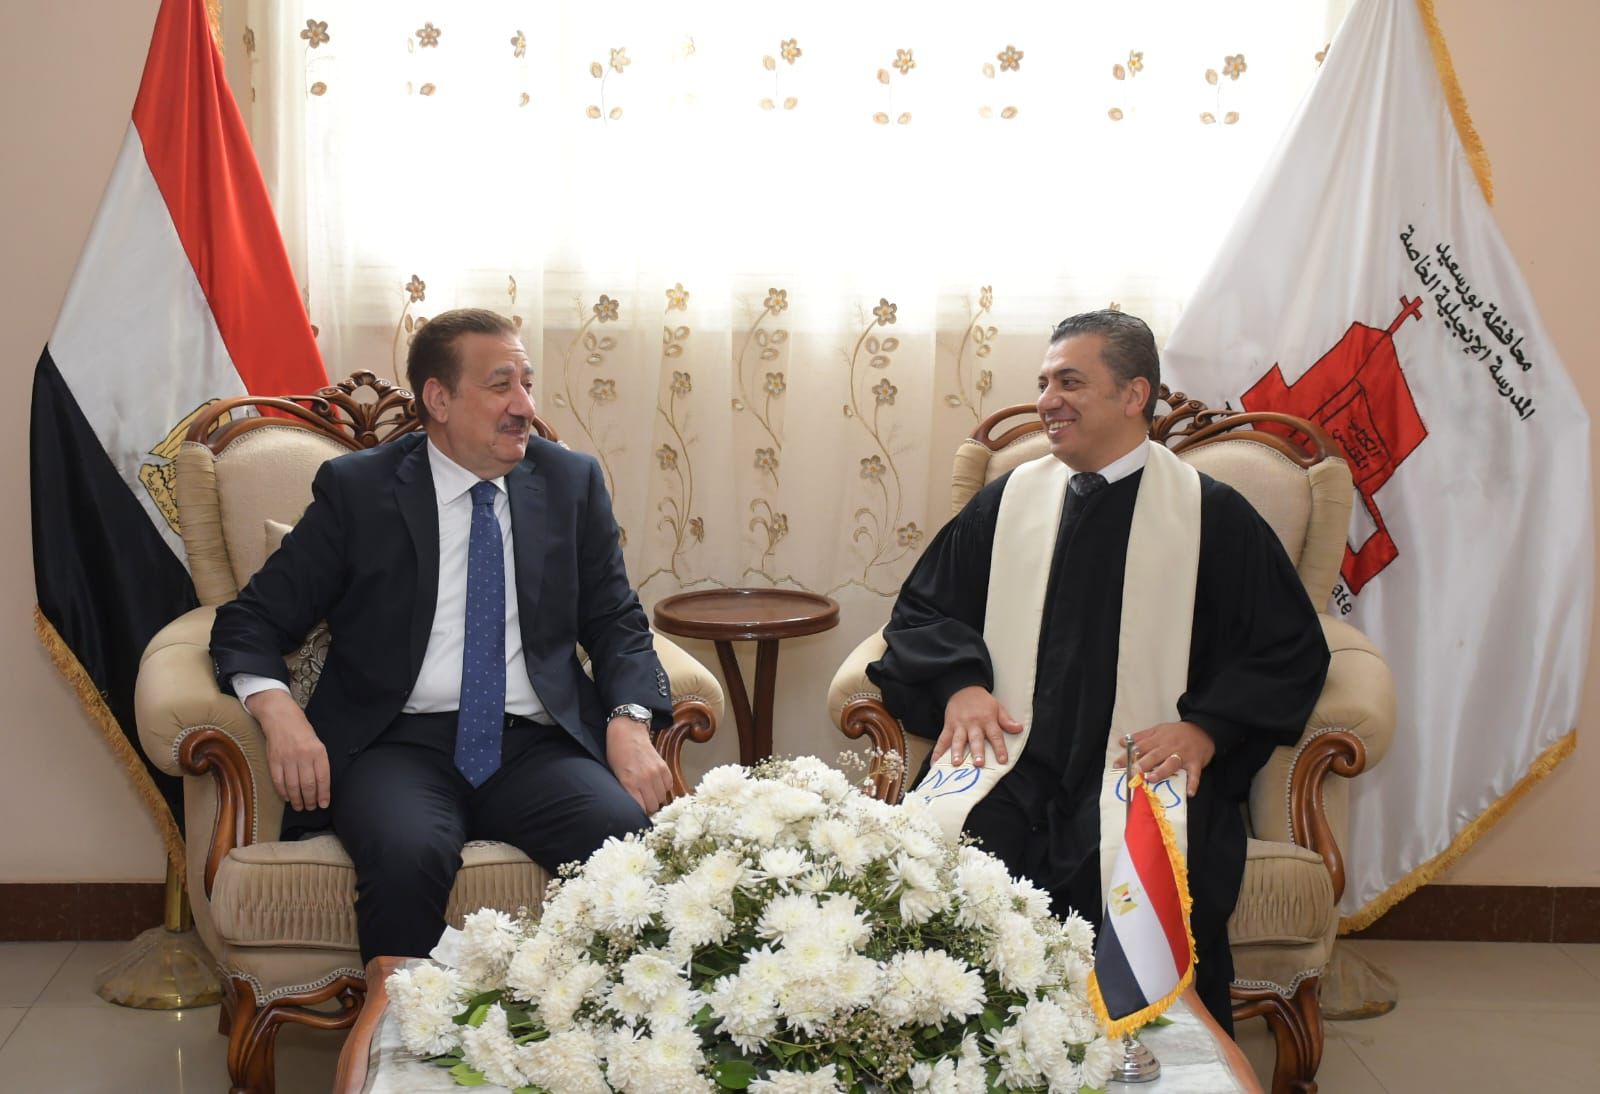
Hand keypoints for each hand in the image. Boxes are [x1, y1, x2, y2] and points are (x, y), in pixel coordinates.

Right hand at [246, 689, 330, 810]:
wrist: (281, 718)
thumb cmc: (302, 731)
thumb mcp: (317, 743)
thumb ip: (319, 762)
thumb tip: (322, 785)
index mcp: (318, 751)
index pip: (323, 778)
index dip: (323, 794)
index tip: (324, 804)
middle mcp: (303, 756)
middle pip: (307, 785)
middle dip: (310, 800)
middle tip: (311, 807)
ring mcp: (287, 759)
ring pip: (293, 786)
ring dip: (297, 800)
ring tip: (300, 806)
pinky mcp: (273, 761)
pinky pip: (279, 781)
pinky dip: (283, 792)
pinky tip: (287, 797)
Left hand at [607, 716, 672, 815]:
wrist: (628, 731)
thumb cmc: (617, 754)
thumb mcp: (615, 774)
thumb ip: (625, 791)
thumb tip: (634, 808)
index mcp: (629, 783)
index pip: (640, 809)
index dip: (638, 813)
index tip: (636, 813)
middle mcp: (645, 780)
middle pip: (653, 806)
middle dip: (648, 807)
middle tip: (642, 802)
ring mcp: (656, 773)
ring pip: (662, 798)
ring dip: (656, 798)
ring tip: (649, 792)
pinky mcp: (664, 767)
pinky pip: (669, 786)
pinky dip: (664, 788)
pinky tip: (656, 783)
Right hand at [932, 686, 1024, 767]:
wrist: (963, 688)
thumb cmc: (982, 701)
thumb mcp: (997, 707)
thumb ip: (1006, 720)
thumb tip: (1019, 729)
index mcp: (987, 720)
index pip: (995, 735)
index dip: (1000, 748)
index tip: (1003, 760)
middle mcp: (973, 724)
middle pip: (975, 739)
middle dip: (977, 751)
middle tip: (978, 763)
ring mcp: (959, 725)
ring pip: (958, 739)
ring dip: (956, 751)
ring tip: (956, 762)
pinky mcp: (948, 726)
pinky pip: (942, 739)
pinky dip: (938, 751)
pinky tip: (935, 761)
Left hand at [1113, 720, 1216, 796]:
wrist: (1204, 728)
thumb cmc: (1177, 732)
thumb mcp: (1158, 729)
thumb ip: (1140, 736)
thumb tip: (1121, 742)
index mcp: (1159, 739)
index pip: (1140, 747)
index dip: (1128, 755)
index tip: (1117, 764)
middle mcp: (1169, 746)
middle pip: (1154, 755)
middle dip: (1143, 763)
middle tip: (1133, 772)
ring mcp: (1183, 754)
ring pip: (1171, 763)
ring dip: (1162, 771)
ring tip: (1153, 779)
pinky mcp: (1196, 762)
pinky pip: (1195, 774)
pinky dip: (1193, 783)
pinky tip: (1190, 793)